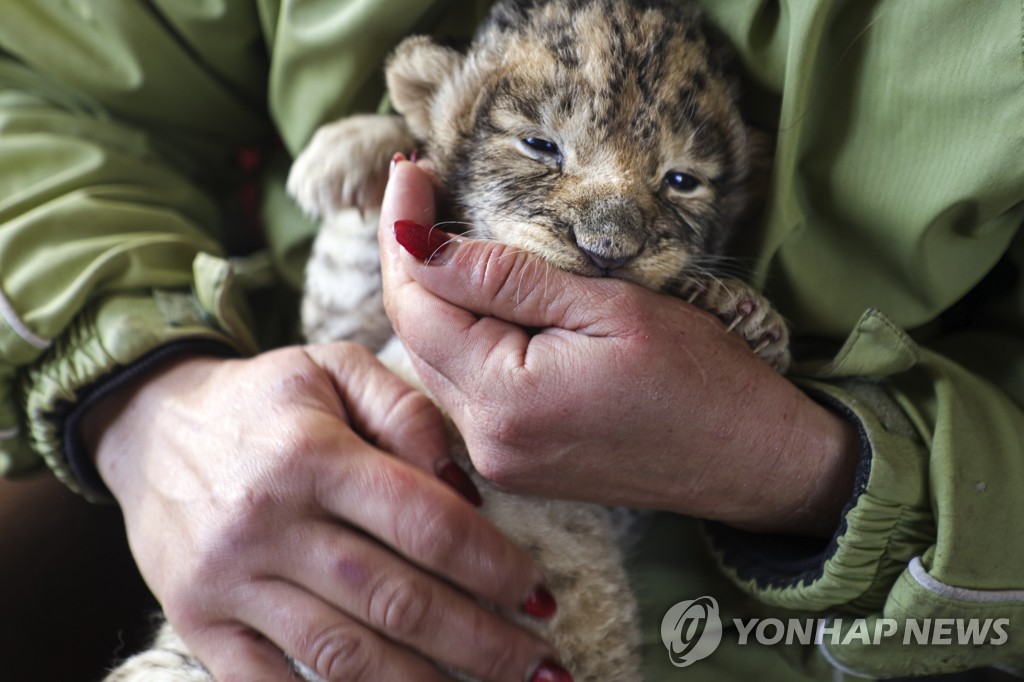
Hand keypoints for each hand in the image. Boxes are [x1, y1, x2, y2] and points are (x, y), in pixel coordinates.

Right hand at [84, 344, 561, 681]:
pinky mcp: (196, 621)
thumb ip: (408, 412)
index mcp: (311, 454)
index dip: (493, 566)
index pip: (425, 523)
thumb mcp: (336, 368)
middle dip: (481, 642)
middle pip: (395, 599)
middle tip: (539, 665)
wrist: (151, 426)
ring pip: (343, 654)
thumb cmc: (265, 399)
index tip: (539, 595)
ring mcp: (227, 581)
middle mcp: (267, 522)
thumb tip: (467, 490)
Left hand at [379, 160, 858, 536]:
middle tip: (421, 189)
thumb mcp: (608, 307)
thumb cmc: (701, 378)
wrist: (752, 459)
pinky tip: (477, 296)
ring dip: (435, 295)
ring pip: (436, 360)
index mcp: (506, 400)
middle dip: (411, 259)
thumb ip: (507, 281)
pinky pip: (465, 388)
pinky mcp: (516, 460)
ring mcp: (499, 457)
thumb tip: (419, 248)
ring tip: (444, 231)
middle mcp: (487, 440)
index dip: (402, 234)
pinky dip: (463, 335)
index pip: (417, 304)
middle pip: (416, 334)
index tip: (409, 171)